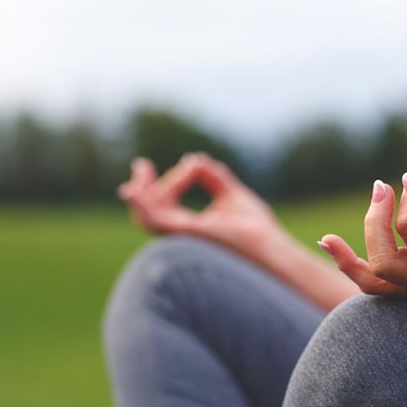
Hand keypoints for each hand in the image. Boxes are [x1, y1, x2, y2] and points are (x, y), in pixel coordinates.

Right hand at [118, 153, 283, 260]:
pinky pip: (156, 219)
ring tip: (143, 169)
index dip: (154, 187)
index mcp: (190, 228)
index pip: (162, 207)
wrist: (272, 247)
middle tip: (141, 165)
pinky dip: (142, 203)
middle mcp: (182, 235)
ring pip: (148, 213)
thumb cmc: (256, 229)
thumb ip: (213, 177)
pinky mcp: (189, 232)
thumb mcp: (231, 194)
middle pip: (149, 211)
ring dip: (143, 191)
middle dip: (141, 188)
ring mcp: (183, 236)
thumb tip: (196, 159)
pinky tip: (133, 189)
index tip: (157, 166)